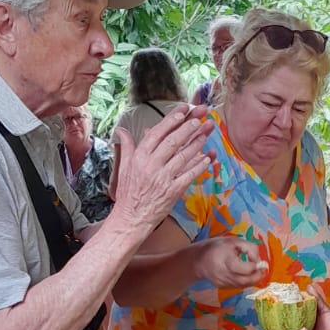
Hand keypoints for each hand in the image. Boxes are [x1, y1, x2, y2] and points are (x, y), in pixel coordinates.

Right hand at [107, 105, 210, 236]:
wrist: (130, 218)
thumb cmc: (128, 193)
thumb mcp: (124, 167)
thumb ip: (127, 147)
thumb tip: (121, 130)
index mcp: (139, 157)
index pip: (157, 133)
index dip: (171, 120)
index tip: (183, 110)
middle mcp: (151, 165)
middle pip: (172, 141)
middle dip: (188, 127)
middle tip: (200, 117)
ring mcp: (162, 179)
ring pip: (182, 156)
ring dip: (196, 143)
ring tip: (206, 132)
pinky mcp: (172, 191)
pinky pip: (189, 175)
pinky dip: (199, 165)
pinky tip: (207, 157)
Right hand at [198, 235, 267, 292]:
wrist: (198, 260)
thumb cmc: (217, 248)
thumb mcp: (234, 241)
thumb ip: (249, 248)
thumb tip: (259, 260)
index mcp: (226, 260)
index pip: (245, 268)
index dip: (254, 265)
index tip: (259, 261)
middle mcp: (223, 274)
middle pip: (244, 280)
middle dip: (257, 277)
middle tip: (264, 270)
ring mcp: (222, 282)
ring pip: (242, 285)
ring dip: (253, 280)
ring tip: (259, 273)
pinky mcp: (222, 287)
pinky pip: (237, 286)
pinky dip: (245, 282)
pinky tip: (248, 276)